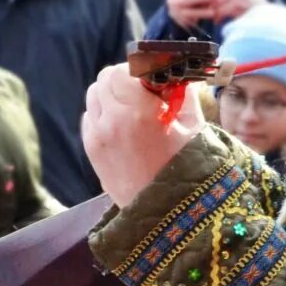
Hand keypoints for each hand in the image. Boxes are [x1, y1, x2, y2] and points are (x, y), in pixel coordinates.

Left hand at [82, 63, 204, 206]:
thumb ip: (184, 96)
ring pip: (94, 96)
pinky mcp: (91, 150)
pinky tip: (124, 129)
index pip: (124, 69)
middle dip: (125, 80)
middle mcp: (111, 120)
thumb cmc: (188, 171)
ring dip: (112, 96)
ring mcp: (97, 136)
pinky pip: (90, 117)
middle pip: (104, 78)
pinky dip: (104, 115)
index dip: (141, 71)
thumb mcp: (195, 129)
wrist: (167, 215)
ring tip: (134, 112)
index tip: (157, 80)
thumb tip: (177, 78)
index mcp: (138, 111)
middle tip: (146, 94)